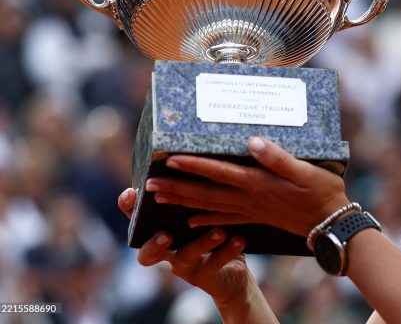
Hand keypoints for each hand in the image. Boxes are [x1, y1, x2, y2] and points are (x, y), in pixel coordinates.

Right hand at [118, 188, 251, 304]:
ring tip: (219, 231)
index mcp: (162, 228)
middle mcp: (168, 250)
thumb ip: (195, 189)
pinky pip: (215, 264)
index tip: (132, 193)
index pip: (137, 220)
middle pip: (147, 253)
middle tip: (165, 234)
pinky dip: (227, 251)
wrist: (232, 271)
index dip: (129, 209)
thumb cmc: (213, 228)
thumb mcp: (203, 208)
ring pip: (185, 256)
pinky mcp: (205, 276)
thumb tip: (195, 155)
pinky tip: (239, 238)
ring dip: (202, 243)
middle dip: (152, 244)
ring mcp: (185, 265)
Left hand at [143, 137, 349, 235]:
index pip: (219, 172)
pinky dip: (205, 219)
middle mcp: (250, 198)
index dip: (194, 165)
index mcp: (259, 183)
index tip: (171, 159)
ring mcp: (251, 210)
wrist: (331, 223)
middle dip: (177, 187)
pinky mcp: (257, 217)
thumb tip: (252, 142)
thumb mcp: (305, 170)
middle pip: (206, 193)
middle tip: (149, 185)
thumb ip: (278, 157)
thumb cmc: (322, 192)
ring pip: (210, 206)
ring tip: (160, 198)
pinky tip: (191, 220)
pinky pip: (225, 219)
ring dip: (184, 201)